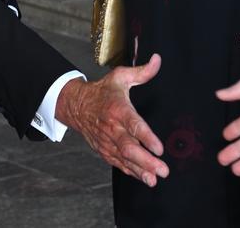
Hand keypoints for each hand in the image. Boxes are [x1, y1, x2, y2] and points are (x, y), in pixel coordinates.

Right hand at [55, 54, 167, 186]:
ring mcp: (107, 141)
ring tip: (154, 179)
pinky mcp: (104, 150)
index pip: (134, 125)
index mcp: (118, 109)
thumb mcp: (120, 77)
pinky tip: (144, 178)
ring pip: (124, 159)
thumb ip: (142, 72)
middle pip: (129, 148)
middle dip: (146, 161)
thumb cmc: (102, 91)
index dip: (146, 137)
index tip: (159, 148)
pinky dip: (131, 172)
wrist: (76, 105)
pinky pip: (118, 163)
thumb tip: (158, 60)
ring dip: (140, 170)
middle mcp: (112, 128)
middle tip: (163, 169)